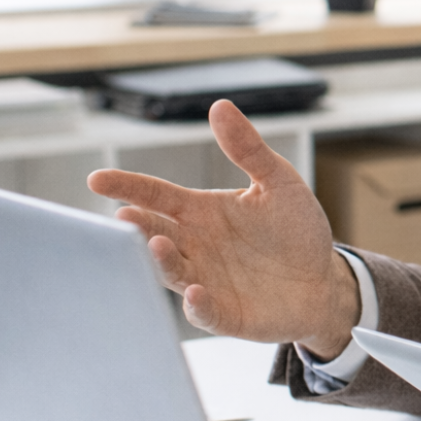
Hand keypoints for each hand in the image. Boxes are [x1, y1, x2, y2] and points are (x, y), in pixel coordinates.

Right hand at [86, 100, 359, 356]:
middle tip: (124, 217)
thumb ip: (248, 150)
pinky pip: (204, 311)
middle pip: (154, 234)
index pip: (156, 196)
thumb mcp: (279, 182)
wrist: (324, 280)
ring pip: (172, 272)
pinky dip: (197, 304)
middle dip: (137, 228)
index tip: (97, 179)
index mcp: (200, 212)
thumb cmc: (295, 229)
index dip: (128, 187)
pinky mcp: (226, 314)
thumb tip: (220, 106)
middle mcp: (194, 246)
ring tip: (156, 244)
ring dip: (162, 261)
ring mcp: (206, 281)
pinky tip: (195, 292)